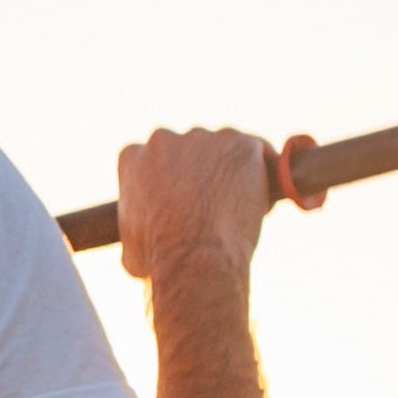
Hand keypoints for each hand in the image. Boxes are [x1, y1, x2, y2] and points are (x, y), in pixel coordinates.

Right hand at [113, 127, 274, 281]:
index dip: (171, 181)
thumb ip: (137, 231)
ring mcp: (205, 138)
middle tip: (213, 206)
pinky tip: (264, 197)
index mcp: (134, 157)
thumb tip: (139, 247)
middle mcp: (165, 138)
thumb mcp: (132, 249)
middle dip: (201, 172)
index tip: (182, 201)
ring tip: (239, 208)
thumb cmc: (160, 259)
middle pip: (190, 150)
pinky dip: (265, 171)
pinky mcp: (241, 145)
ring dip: (232, 171)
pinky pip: (259, 152)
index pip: (154, 160)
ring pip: (225, 149)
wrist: (194, 256)